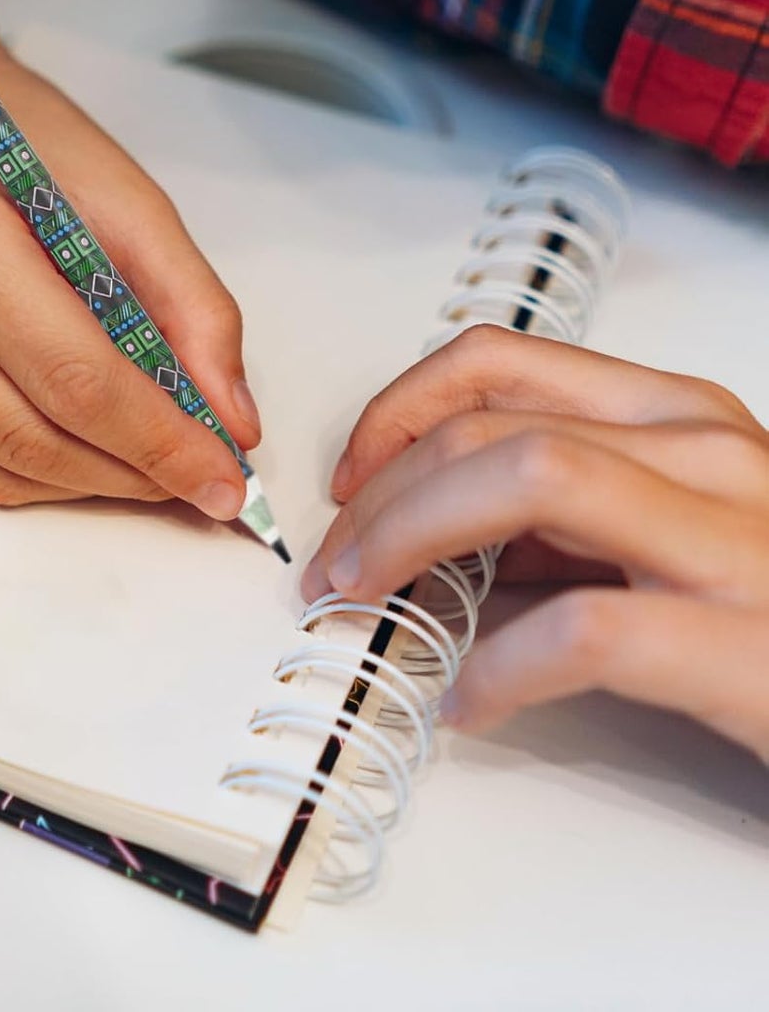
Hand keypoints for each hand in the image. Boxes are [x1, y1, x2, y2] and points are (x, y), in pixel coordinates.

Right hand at [0, 0, 260, 514]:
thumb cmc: (20, 143)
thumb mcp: (128, 196)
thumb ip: (192, 307)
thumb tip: (231, 423)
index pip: (72, 375)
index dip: (158, 441)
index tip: (224, 478)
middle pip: (31, 433)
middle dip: (132, 474)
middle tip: (201, 481)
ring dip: (90, 485)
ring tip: (155, 470)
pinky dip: (39, 474)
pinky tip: (90, 455)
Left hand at [301, 325, 768, 760]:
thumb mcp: (674, 537)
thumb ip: (571, 521)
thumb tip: (445, 531)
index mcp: (680, 419)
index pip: (497, 361)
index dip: (395, 409)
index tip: (349, 476)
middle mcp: (710, 455)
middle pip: (488, 425)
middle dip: (377, 493)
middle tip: (334, 565)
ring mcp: (738, 542)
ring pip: (527, 478)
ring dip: (411, 538)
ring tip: (368, 603)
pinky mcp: (754, 646)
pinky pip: (590, 631)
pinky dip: (501, 667)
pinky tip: (471, 700)